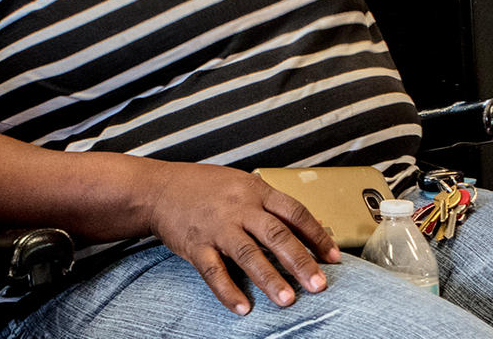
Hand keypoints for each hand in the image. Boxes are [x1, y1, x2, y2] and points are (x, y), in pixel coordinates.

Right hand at [137, 161, 339, 314]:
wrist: (158, 188)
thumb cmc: (203, 187)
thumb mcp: (242, 185)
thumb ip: (271, 206)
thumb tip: (308, 229)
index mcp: (255, 191)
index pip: (294, 212)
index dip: (316, 235)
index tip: (333, 257)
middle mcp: (238, 208)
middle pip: (276, 235)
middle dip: (300, 261)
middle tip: (318, 284)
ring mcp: (217, 227)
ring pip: (248, 254)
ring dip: (269, 278)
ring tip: (288, 299)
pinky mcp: (195, 245)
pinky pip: (214, 271)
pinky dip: (228, 291)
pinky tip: (242, 307)